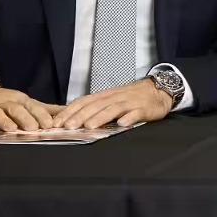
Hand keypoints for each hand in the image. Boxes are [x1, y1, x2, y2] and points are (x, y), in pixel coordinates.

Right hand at [0, 76, 61, 131]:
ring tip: (11, 129)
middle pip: (16, 109)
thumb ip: (46, 109)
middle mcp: (5, 102)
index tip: (51, 125)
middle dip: (25, 118)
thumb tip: (68, 112)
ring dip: (4, 120)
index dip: (42, 115)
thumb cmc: (4, 101)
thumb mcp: (25, 102)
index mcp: (20, 100)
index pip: (33, 107)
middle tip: (33, 128)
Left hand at [53, 78, 172, 129]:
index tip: (58, 122)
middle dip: (81, 116)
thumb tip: (73, 119)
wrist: (158, 90)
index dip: (70, 111)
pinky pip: (135, 113)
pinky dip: (129, 118)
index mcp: (104, 95)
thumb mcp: (111, 98)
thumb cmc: (131, 97)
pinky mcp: (143, 109)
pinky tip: (122, 124)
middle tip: (69, 126)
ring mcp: (129, 103)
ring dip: (101, 117)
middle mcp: (115, 97)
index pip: (83, 102)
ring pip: (113, 109)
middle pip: (96, 105)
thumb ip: (95, 107)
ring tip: (90, 127)